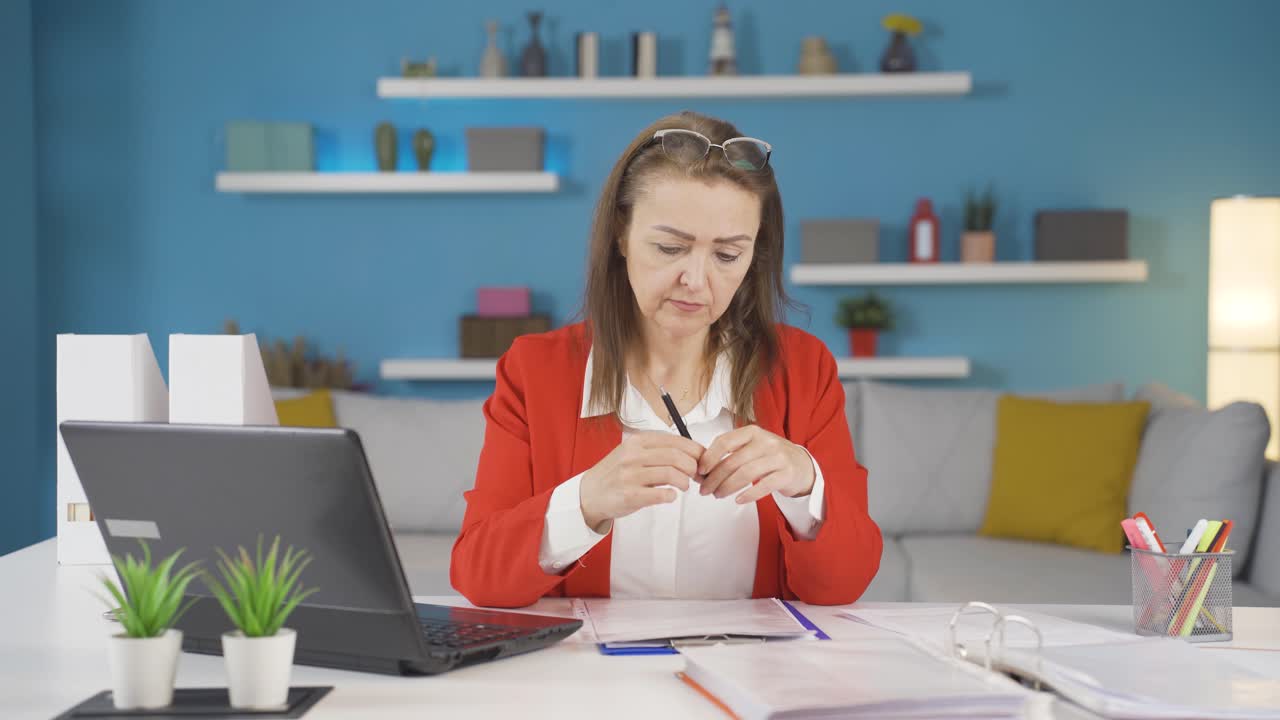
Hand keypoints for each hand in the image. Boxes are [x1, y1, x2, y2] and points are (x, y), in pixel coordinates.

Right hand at [579, 432, 704, 532]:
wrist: (589, 494)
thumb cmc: (617, 473)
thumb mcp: (632, 453)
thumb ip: (658, 450)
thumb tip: (693, 454)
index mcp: (637, 441)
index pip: (676, 441)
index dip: (695, 451)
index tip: (702, 460)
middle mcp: (633, 455)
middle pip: (677, 456)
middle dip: (693, 467)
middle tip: (695, 475)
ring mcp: (631, 475)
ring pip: (672, 474)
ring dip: (684, 482)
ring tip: (683, 486)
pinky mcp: (630, 495)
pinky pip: (662, 494)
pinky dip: (672, 496)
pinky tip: (669, 496)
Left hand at [697, 426, 814, 504]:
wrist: (801, 465)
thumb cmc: (770, 456)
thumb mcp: (752, 446)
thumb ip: (731, 453)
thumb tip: (703, 468)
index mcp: (752, 432)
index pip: (725, 441)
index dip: (709, 457)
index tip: (700, 471)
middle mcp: (765, 442)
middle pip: (733, 461)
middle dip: (715, 478)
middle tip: (705, 490)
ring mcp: (778, 457)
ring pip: (746, 474)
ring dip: (728, 487)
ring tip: (718, 495)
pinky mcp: (786, 474)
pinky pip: (764, 485)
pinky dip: (748, 494)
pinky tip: (738, 500)